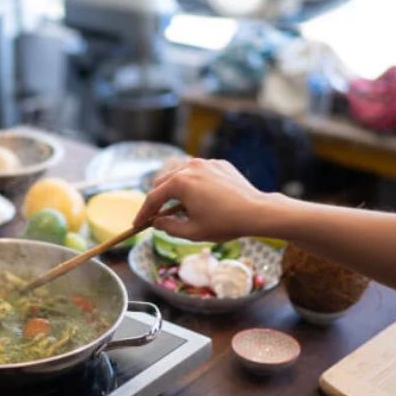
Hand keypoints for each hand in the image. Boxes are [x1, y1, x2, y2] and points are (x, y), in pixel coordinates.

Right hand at [132, 158, 275, 241]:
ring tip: (175, 207)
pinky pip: (198, 173)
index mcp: (180, 182)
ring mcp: (206, 163)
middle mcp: (190, 167)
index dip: (143, 213)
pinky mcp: (219, 164)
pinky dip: (193, 184)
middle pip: (164, 183)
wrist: (257, 212)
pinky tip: (198, 198)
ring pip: (180, 175)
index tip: (137, 224)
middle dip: (157, 200)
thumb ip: (168, 226)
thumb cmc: (224, 223)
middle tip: (154, 216)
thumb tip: (156, 222)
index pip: (153, 198)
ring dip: (174, 190)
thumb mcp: (191, 232)